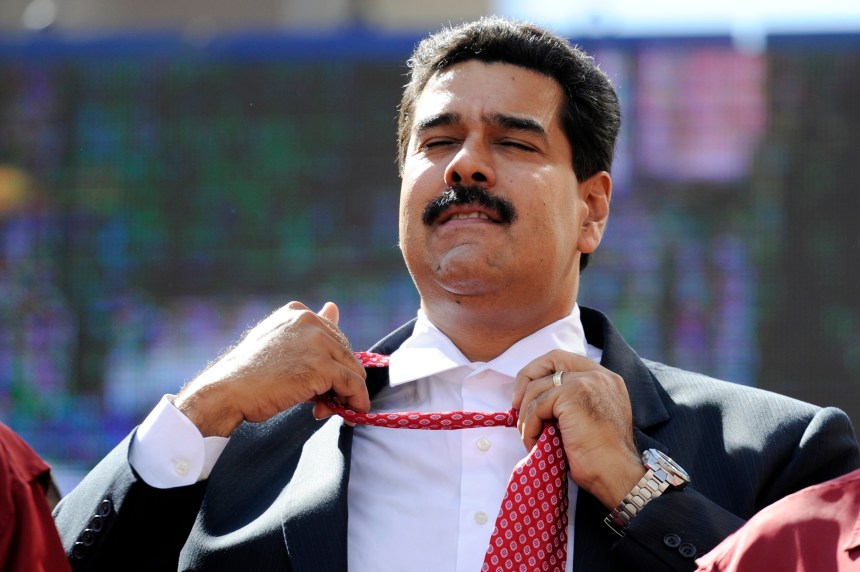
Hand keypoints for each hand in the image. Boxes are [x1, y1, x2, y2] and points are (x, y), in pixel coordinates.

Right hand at [173, 301, 368, 436]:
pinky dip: (356, 401)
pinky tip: (349, 414)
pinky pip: (352, 385)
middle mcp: (309, 321)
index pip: (333, 339)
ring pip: (352, 370)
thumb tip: (333, 307)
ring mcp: (317, 342)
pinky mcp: (322, 366)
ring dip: (348, 394)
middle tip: (325, 404)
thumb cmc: (248, 374)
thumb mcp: (280, 343)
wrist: (227, 391)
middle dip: (339, 381)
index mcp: (297, 312)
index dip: (329, 365)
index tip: (321, 385)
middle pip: (344, 354)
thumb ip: (310, 330)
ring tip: (330, 411)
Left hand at [512, 350, 643, 508]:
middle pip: (551, 359)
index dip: (540, 371)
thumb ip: (571, 402)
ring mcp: (586, 382)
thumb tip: (534, 399)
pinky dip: (529, 426)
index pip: (565, 359)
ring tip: (528, 435)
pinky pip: (537, 406)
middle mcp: (599, 375)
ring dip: (525, 414)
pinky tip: (533, 442)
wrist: (615, 474)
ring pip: (538, 388)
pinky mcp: (573, 394)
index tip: (526, 392)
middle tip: (515, 405)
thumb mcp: (588, 419)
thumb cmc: (601, 457)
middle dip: (526, 378)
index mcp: (605, 379)